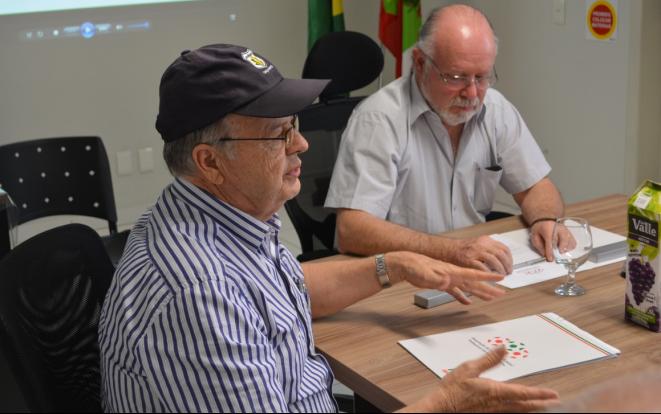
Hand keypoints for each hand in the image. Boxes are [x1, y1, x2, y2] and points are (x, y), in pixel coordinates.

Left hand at [388, 252, 505, 303]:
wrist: (404, 264)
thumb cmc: (414, 266)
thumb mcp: (425, 273)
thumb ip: (437, 278)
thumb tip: (447, 282)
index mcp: (452, 271)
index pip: (473, 275)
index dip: (487, 277)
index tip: (500, 278)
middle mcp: (453, 275)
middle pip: (474, 283)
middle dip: (488, 288)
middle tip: (501, 293)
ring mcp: (447, 279)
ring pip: (467, 287)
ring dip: (479, 293)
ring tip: (490, 297)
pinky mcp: (441, 284)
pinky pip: (455, 292)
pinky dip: (461, 297)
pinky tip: (467, 302)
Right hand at [399, 347, 559, 412]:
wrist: (441, 407)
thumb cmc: (453, 389)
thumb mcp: (469, 368)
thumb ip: (489, 359)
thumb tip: (503, 348)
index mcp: (495, 391)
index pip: (523, 392)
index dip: (539, 393)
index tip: (553, 394)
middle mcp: (498, 404)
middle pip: (525, 405)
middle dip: (540, 404)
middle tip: (554, 403)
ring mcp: (493, 411)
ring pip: (518, 411)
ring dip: (531, 408)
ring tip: (542, 407)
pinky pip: (508, 413)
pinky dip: (518, 411)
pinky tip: (519, 409)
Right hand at [447, 236, 512, 274]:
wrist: (448, 250)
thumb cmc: (463, 250)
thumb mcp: (479, 244)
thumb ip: (490, 250)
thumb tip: (503, 260)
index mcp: (485, 240)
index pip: (504, 248)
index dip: (509, 259)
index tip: (510, 266)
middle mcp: (481, 244)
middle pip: (500, 254)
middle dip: (507, 265)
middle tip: (508, 273)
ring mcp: (475, 251)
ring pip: (494, 261)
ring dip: (500, 270)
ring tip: (502, 276)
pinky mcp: (469, 260)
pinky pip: (483, 268)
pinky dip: (489, 274)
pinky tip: (491, 278)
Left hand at [530, 221, 575, 260]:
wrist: (544, 220)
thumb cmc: (539, 229)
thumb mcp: (535, 237)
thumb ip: (539, 246)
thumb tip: (545, 255)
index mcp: (547, 229)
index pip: (550, 241)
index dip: (550, 251)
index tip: (550, 258)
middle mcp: (558, 228)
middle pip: (563, 239)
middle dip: (561, 248)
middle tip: (558, 255)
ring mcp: (565, 230)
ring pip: (570, 240)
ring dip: (566, 248)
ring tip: (561, 252)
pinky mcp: (569, 233)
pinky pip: (573, 241)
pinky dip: (570, 247)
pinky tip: (565, 250)